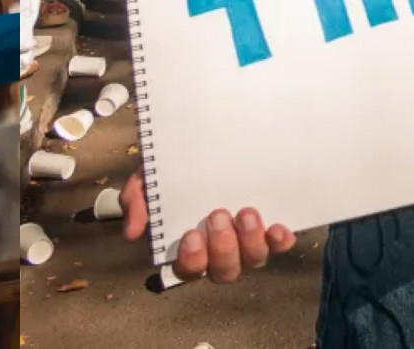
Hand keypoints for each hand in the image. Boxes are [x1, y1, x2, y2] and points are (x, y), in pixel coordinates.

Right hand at [122, 168, 294, 281]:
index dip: (191, 261)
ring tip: (247, 213)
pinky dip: (280, 241)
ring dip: (250, 242)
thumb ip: (136, 200)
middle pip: (223, 271)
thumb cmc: (173, 168)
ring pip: (252, 261)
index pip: (188, 269)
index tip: (191, 236)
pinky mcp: (269, 230)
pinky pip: (278, 245)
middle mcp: (219, 252)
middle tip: (217, 215)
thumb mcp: (149, 178)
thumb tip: (133, 233)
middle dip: (222, 248)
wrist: (203, 142)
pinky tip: (279, 229)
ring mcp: (246, 242)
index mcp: (188, 246)